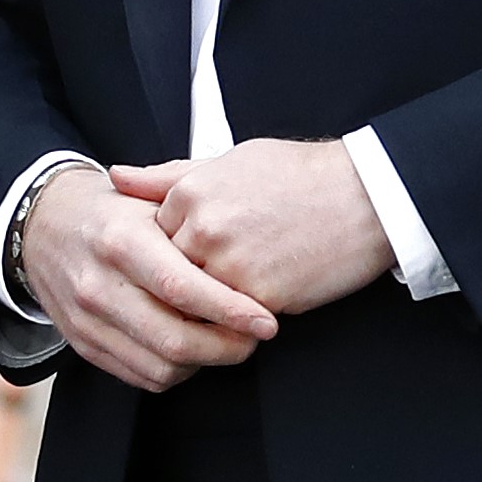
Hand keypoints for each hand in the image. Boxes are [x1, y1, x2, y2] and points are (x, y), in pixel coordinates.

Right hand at [19, 162, 277, 392]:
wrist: (43, 225)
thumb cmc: (109, 210)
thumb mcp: (147, 198)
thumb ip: (194, 221)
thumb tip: (247, 253)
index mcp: (120, 240)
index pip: (182, 288)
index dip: (230, 310)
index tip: (266, 321)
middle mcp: (99, 284)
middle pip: (174, 339)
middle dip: (227, 346)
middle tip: (255, 336)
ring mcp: (87, 320)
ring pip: (161, 365)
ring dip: (205, 362)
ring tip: (228, 342)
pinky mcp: (83, 344)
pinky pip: (141, 376)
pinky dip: (176, 371)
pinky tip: (193, 350)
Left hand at [113, 137, 393, 314]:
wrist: (365, 197)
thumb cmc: (300, 175)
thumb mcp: (230, 159)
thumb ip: (168, 176)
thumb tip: (116, 176)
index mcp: (190, 192)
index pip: (153, 238)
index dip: (173, 248)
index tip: (196, 248)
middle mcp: (202, 229)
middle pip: (168, 273)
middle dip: (184, 280)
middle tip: (212, 277)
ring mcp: (229, 266)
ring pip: (195, 303)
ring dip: (207, 305)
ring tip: (234, 293)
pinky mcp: (259, 299)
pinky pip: (230, 322)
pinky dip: (237, 321)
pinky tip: (256, 305)